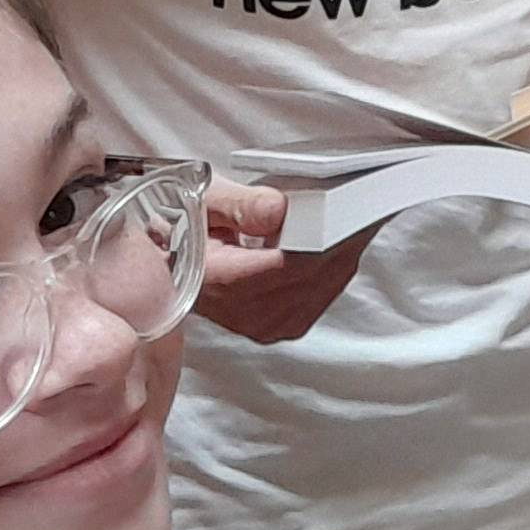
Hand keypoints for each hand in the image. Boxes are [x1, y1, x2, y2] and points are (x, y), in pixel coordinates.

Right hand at [191, 177, 378, 343]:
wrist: (168, 263)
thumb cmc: (182, 230)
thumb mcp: (203, 202)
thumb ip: (240, 205)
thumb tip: (278, 210)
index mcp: (220, 281)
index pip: (288, 265)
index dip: (324, 238)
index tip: (347, 210)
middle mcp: (243, 312)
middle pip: (313, 276)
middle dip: (341, 239)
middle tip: (360, 204)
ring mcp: (263, 325)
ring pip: (323, 287)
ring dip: (342, 252)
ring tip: (353, 218)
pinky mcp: (277, 327)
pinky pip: (320, 297)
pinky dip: (333, 268)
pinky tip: (337, 243)